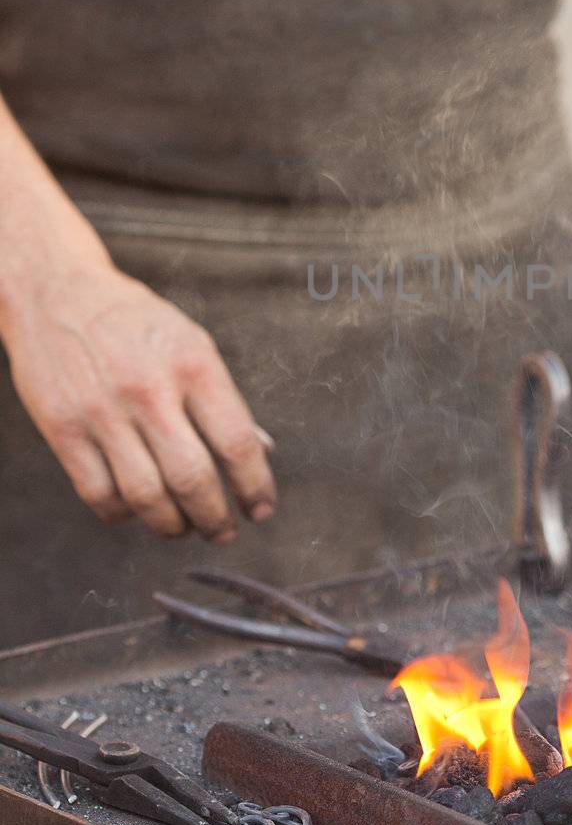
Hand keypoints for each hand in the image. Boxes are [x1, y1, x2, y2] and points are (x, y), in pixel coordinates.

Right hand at [2, 256, 275, 541]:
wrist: (56, 294)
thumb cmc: (134, 322)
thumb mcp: (191, 343)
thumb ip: (223, 399)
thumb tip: (261, 450)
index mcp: (193, 364)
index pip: (237, 442)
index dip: (255, 486)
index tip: (262, 508)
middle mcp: (149, 390)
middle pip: (192, 479)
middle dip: (216, 519)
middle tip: (224, 531)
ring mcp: (102, 412)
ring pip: (146, 496)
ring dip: (172, 526)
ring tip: (184, 527)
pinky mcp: (63, 429)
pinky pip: (99, 494)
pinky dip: (124, 515)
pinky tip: (137, 510)